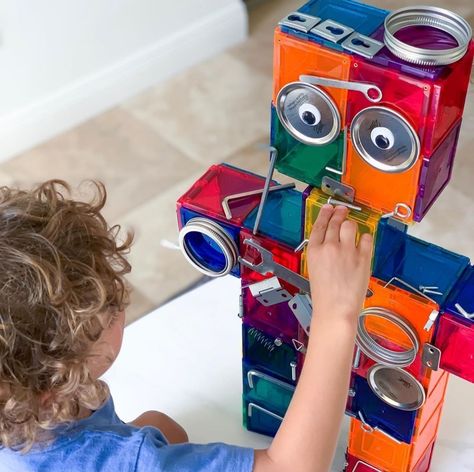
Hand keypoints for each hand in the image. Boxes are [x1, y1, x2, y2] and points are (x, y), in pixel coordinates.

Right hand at [307, 204, 372, 326]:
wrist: (336, 309)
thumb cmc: (324, 295)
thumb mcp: (314, 270)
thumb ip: (321, 253)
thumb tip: (330, 241)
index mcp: (314, 251)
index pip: (319, 225)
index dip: (324, 214)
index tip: (328, 208)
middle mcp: (330, 247)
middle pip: (335, 222)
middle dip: (339, 213)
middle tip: (342, 210)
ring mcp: (347, 251)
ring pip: (350, 226)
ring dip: (351, 224)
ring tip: (352, 226)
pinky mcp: (363, 257)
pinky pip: (366, 238)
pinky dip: (365, 238)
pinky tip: (363, 241)